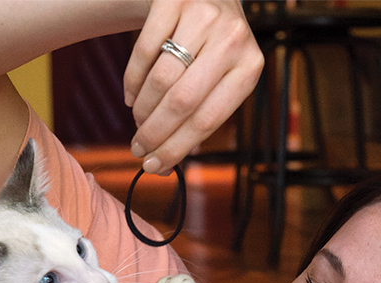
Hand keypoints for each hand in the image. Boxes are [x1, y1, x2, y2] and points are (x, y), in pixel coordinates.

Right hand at [124, 0, 262, 173]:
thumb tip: (169, 163)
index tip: (155, 167)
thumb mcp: (225, 77)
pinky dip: (133, 79)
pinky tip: (132, 98)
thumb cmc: (217, 47)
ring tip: (137, 125)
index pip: (208, 120)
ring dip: (144, 110)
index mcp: (249, 69)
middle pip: (183, 102)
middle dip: (156, 133)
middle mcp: (231, 41)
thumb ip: (205, 113)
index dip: (178, 147)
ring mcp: (203, 17)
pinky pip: (144, 49)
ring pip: (162, 78)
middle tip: (138, 151)